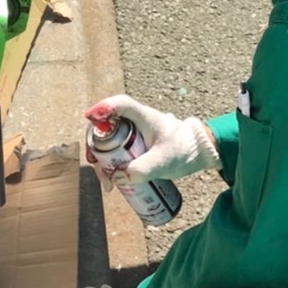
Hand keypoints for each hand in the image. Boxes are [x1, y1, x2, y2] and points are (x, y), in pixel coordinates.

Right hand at [84, 94, 219, 186]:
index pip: (119, 104)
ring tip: (108, 182)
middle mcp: (135, 122)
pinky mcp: (134, 147)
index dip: (102, 108)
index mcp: (143, 117)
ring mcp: (133, 134)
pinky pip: (116, 152)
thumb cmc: (184, 150)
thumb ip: (141, 169)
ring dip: (103, 160)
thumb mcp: (163, 161)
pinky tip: (114, 181)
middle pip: (106, 127)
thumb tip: (116, 177)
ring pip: (109, 142)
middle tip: (97, 167)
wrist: (198, 153)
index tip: (89, 117)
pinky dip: (112, 165)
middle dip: (97, 147)